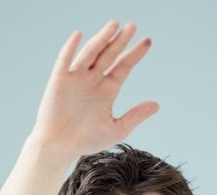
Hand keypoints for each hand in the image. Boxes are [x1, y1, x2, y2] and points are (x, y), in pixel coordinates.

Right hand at [30, 20, 158, 161]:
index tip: (148, 41)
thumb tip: (157, 105)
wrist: (59, 147)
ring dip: (101, 39)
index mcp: (107, 90)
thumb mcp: (116, 129)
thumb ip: (135, 115)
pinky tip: (79, 35)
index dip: (135, 53)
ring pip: (91, 53)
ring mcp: (76, 78)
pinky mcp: (60, 80)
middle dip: (121, 41)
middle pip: (109, 55)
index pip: (124, 66)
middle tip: (132, 26)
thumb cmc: (86, 141)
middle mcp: (93, 80)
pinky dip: (71, 47)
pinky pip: (65, 60)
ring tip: (114, 25)